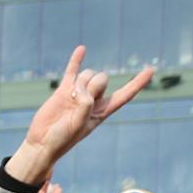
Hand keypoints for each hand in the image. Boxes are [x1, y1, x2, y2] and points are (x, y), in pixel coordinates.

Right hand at [13, 46, 155, 179]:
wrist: (41, 143)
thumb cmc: (62, 140)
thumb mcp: (79, 125)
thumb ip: (85, 105)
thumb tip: (81, 89)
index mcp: (101, 112)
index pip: (125, 94)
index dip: (138, 82)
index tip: (151, 70)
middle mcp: (93, 100)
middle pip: (102, 79)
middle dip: (92, 86)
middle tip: (79, 102)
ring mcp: (78, 93)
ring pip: (88, 74)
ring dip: (80, 83)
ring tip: (69, 99)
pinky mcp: (64, 90)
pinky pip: (73, 70)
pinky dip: (77, 60)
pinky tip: (82, 49)